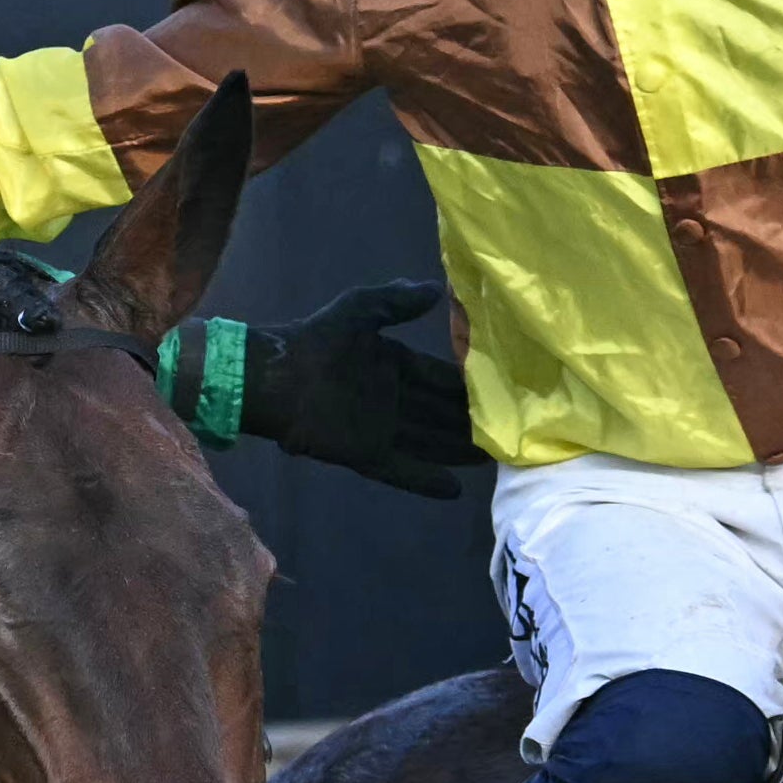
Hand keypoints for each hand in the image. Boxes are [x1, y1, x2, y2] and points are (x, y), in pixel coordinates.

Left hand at [240, 281, 477, 496]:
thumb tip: (439, 292)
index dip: (465, 386)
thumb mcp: (360, 308)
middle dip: (469, 423)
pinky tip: (454, 490)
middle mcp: (390, 398)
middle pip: (438, 414)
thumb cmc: (316, 339)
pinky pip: (400, 470)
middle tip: (507, 432)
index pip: (437, 378)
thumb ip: (397, 301)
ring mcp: (378, 428)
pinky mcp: (363, 453)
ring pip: (427, 442)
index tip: (499, 392)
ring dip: (456, 452)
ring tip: (492, 460)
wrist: (275, 376)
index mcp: (390, 363)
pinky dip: (424, 480)